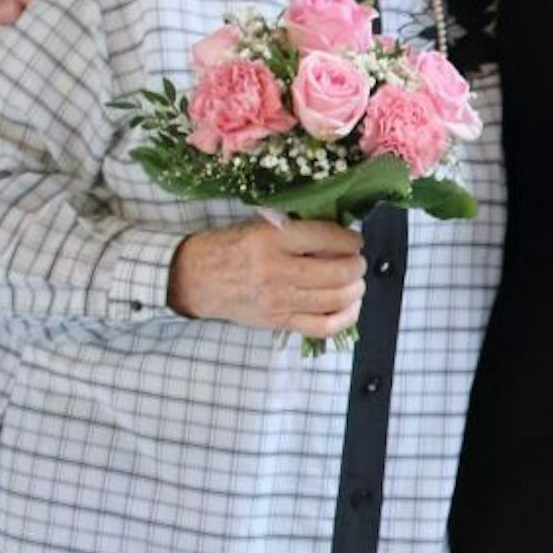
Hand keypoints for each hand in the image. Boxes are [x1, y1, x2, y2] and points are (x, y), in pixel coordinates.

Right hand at [169, 216, 365, 338]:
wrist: (195, 278)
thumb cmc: (228, 247)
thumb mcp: (258, 226)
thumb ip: (296, 230)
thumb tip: (337, 236)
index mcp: (272, 239)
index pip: (326, 237)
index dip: (350, 240)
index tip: (354, 240)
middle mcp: (277, 271)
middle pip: (337, 272)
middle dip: (356, 266)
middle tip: (356, 261)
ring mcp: (279, 301)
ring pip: (335, 299)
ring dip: (355, 290)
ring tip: (354, 282)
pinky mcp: (279, 322)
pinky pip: (323, 326)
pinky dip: (345, 318)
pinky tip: (350, 306)